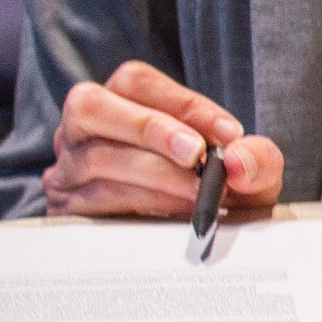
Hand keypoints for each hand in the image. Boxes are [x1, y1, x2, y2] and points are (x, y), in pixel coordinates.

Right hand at [39, 64, 284, 222]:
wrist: (189, 240)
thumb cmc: (214, 189)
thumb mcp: (246, 172)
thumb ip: (257, 158)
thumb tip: (240, 159)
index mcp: (120, 100)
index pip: (136, 81)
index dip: (183, 103)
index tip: (229, 133)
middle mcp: (83, 128)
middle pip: (90, 106)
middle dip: (150, 128)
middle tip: (197, 156)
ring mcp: (67, 166)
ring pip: (95, 157)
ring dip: (155, 175)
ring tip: (197, 192)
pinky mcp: (65, 206)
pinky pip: (92, 199)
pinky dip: (141, 202)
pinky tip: (173, 212)